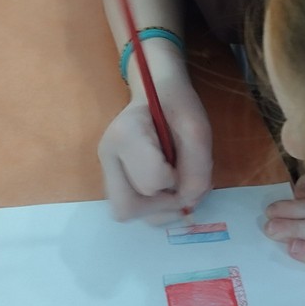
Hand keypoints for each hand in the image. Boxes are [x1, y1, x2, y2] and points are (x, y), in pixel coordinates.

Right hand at [98, 75, 211, 220]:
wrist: (156, 92)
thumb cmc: (176, 103)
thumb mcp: (197, 127)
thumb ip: (198, 166)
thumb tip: (190, 201)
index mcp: (125, 135)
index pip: (151, 181)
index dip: (176, 180)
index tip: (180, 159)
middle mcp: (108, 157)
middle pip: (127, 208)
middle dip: (161, 205)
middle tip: (179, 187)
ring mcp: (107, 170)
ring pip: (126, 213)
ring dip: (158, 210)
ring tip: (175, 189)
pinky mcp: (113, 180)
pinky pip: (131, 209)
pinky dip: (153, 208)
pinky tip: (167, 192)